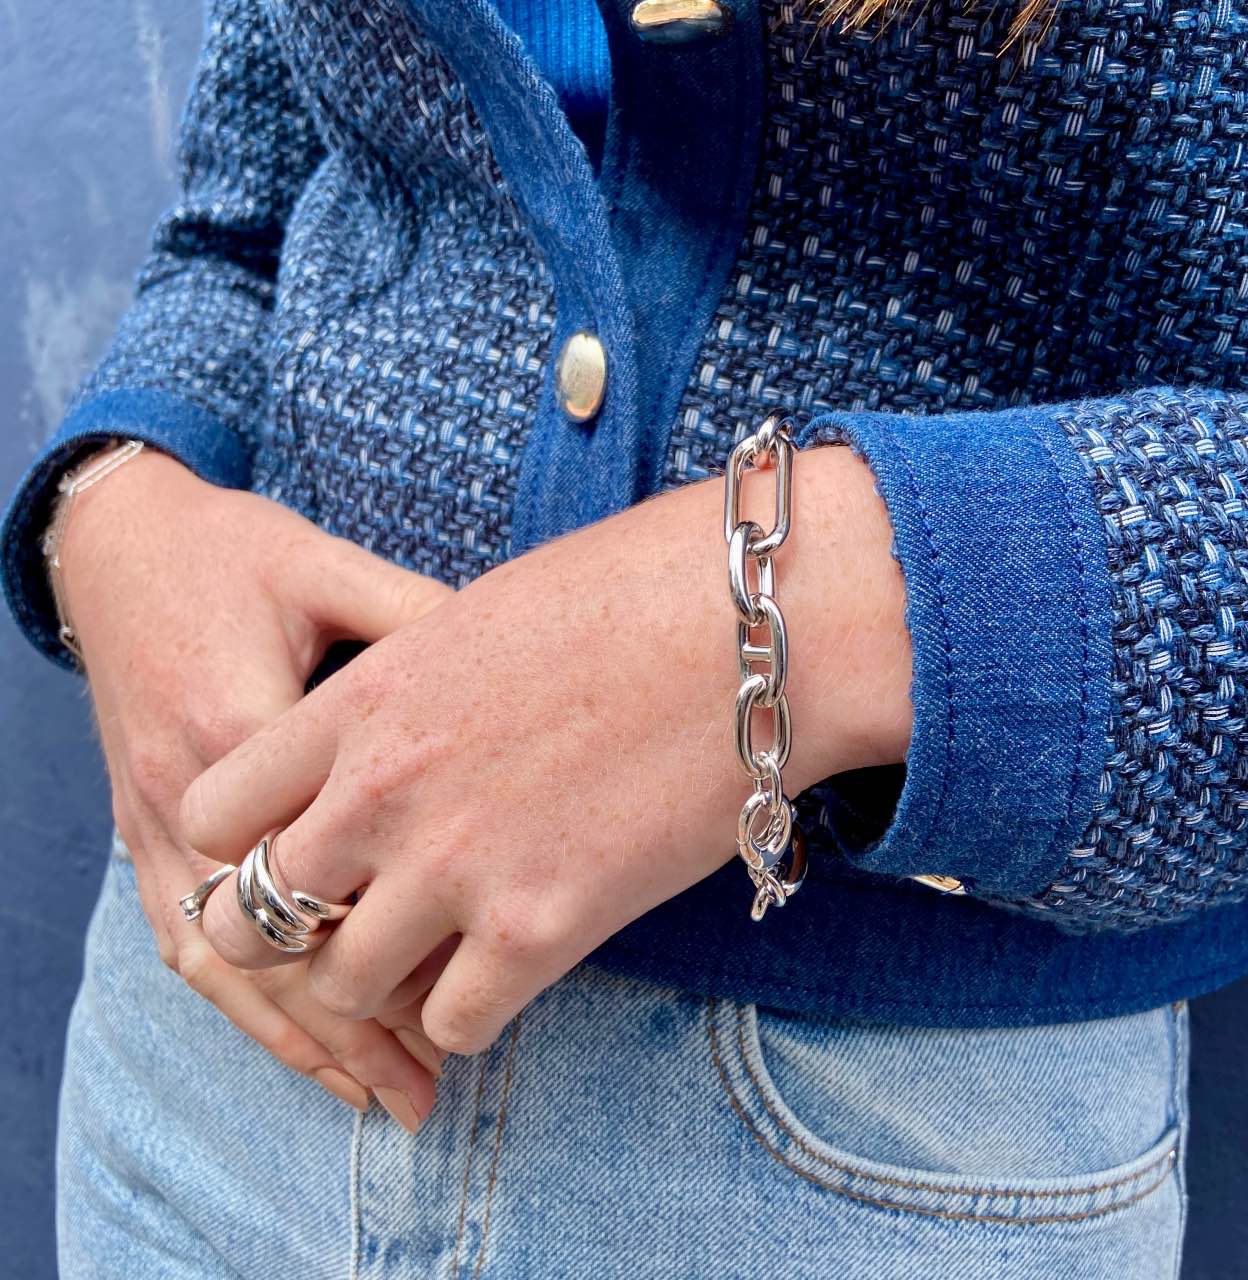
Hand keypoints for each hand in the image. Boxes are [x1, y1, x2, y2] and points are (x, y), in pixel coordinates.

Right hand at [60, 448, 450, 1128]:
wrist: (118, 546)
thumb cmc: (234, 553)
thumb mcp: (328, 568)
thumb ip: (416, 621)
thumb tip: (521, 669)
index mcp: (238, 721)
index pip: (320, 859)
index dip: (396, 923)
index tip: (476, 967)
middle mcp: (184, 791)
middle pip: (271, 938)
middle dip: (354, 1015)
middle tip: (437, 1078)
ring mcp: (151, 821)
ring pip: (225, 963)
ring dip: (301, 1039)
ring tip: (380, 1096)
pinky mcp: (140, 832)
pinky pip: (180, 944)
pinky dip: (240, 1009)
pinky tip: (295, 1049)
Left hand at [181, 445, 911, 1055]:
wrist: (753, 630)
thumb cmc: (630, 596)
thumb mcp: (479, 618)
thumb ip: (405, 690)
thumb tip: (385, 743)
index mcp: (361, 702)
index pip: (217, 808)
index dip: (244, 841)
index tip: (296, 846)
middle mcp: (383, 793)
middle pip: (255, 918)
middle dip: (292, 930)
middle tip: (351, 919)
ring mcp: (457, 867)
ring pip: (344, 986)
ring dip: (382, 979)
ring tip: (436, 949)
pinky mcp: (543, 930)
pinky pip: (453, 1024)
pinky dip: (469, 1012)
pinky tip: (508, 967)